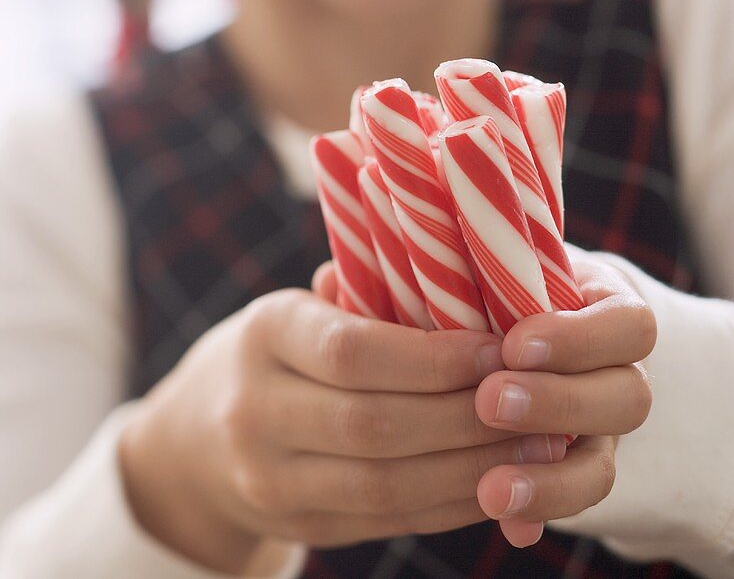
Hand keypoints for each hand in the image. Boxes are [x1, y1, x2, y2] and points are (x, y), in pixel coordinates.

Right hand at [119, 278, 565, 572]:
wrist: (198, 437)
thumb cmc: (280, 348)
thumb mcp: (304, 305)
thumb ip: (368, 292)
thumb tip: (464, 272)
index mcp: (264, 335)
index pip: (352, 352)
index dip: (433, 358)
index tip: (500, 349)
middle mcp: (256, 412)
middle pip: (373, 426)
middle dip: (466, 418)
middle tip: (537, 400)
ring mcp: (272, 482)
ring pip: (387, 487)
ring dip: (472, 469)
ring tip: (537, 447)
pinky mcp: (301, 528)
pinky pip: (390, 522)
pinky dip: (452, 504)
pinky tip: (501, 481)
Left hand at [473, 256, 656, 547]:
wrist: (499, 314)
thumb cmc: (499, 277)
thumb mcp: (505, 265)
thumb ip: (499, 279)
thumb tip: (476, 297)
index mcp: (608, 312)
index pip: (630, 327)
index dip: (579, 340)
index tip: (513, 344)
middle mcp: (616, 373)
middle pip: (628, 398)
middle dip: (557, 403)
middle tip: (489, 401)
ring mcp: (599, 428)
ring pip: (602, 464)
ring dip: (549, 476)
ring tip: (491, 486)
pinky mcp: (571, 469)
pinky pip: (569, 500)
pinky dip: (537, 510)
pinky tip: (506, 520)